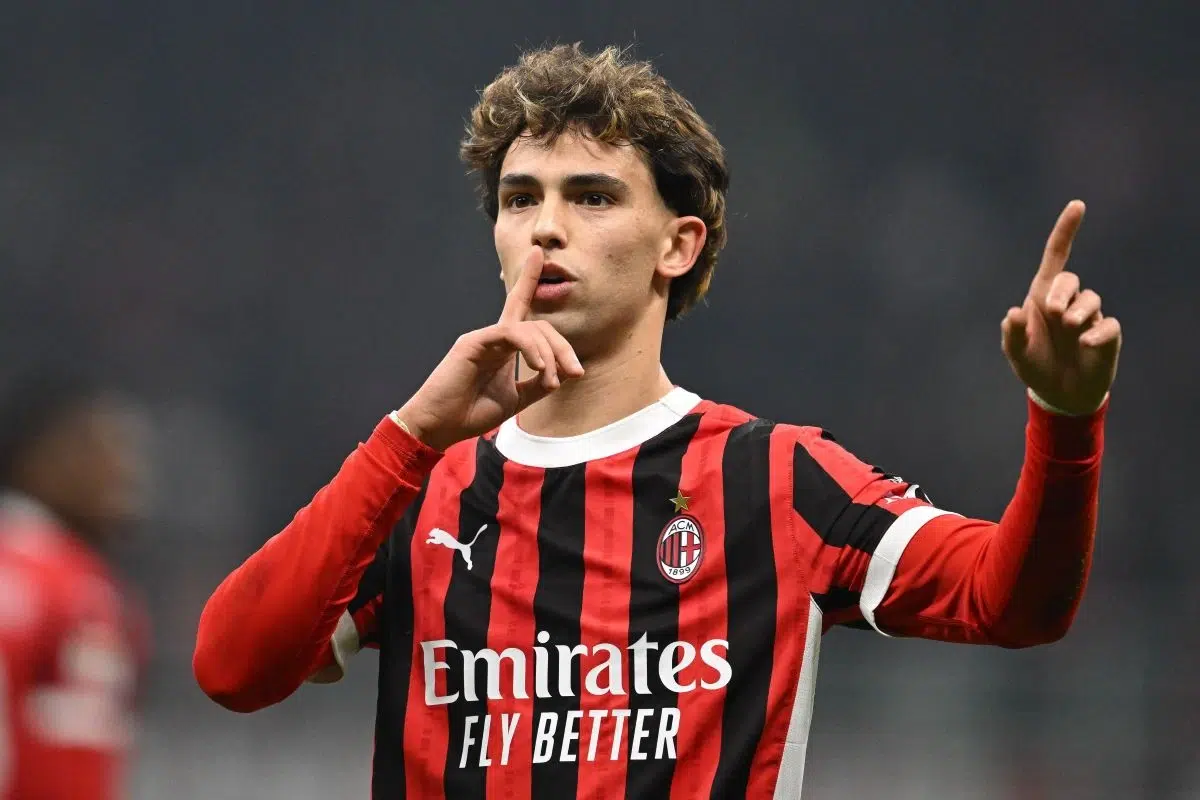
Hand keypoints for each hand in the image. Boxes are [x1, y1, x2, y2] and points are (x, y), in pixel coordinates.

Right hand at [395, 248, 583, 449]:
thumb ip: (538, 384)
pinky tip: (538, 368)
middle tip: (575, 373)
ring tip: (550, 380)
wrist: (440, 426)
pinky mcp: (473, 342)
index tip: (539, 254)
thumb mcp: (517, 399)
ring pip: (529, 329)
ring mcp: (484, 337)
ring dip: (549, 355)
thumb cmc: (472, 412)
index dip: (529, 280)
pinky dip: (531, 349)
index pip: (520, 307)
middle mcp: (494, 337)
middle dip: (563, 347)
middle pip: (539, 325)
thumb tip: (565, 372)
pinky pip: (511, 333)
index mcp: (503, 347)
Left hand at [1001, 200, 1121, 414]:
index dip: (1065, 232)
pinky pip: (1109, 325)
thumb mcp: (1016, 353)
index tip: (1077, 205)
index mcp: (1042, 298)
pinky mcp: (1107, 334)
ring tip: (1068, 328)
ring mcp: (1088, 318)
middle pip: (1070, 279)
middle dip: (1062, 292)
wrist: (1060, 393)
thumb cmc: (1035, 366)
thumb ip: (1011, 334)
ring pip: (1091, 299)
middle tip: (1053, 313)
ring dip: (1078, 311)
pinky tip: (1085, 343)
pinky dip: (1097, 332)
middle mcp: (1067, 303)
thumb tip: (1012, 313)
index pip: (1056, 258)